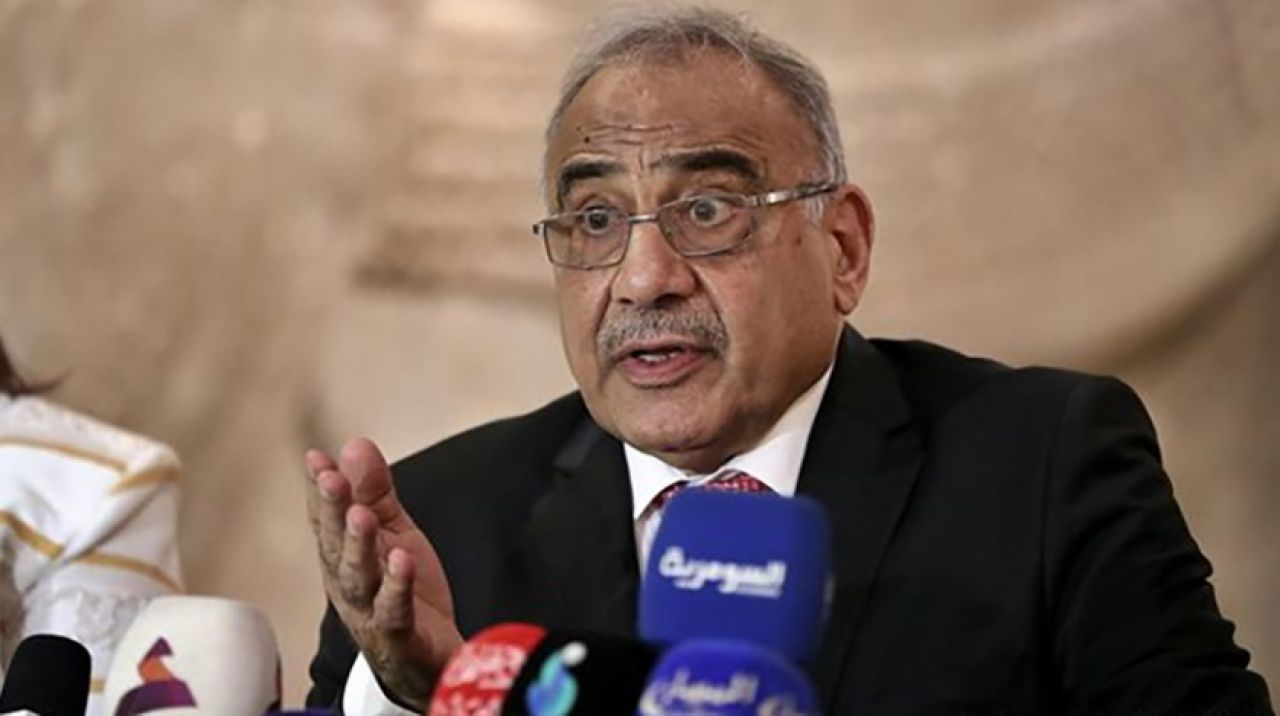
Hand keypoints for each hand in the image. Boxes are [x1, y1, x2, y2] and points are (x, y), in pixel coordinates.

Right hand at [303, 438, 462, 708]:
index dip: (322, 488)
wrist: (427, 660)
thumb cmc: (403, 592)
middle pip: (335, 543)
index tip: (317, 458)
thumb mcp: (392, 534)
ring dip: (358, 545)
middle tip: (332, 479)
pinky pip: (393, 610)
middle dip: (332, 510)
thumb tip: (355, 444)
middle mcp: (347, 582)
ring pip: (358, 576)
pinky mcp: (397, 635)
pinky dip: (396, 586)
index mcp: (342, 556)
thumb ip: (374, 492)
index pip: (327, 517)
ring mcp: (369, 611)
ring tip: (362, 516)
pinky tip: (402, 560)